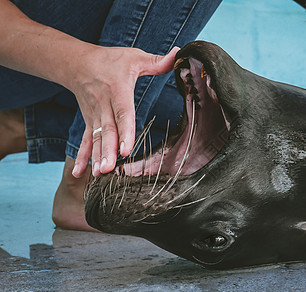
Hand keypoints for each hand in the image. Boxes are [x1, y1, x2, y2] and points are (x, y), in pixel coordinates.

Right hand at [70, 46, 178, 177]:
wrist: (76, 63)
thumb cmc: (109, 60)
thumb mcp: (133, 57)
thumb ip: (156, 61)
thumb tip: (179, 54)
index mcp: (118, 91)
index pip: (122, 114)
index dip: (125, 131)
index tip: (126, 149)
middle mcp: (104, 106)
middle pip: (108, 131)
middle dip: (109, 151)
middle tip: (110, 168)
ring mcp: (94, 116)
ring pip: (97, 139)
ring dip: (98, 157)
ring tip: (100, 174)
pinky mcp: (89, 122)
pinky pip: (85, 141)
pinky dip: (83, 158)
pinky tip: (81, 174)